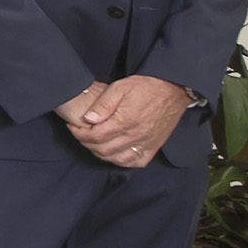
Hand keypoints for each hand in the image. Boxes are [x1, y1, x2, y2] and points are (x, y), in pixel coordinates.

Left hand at [67, 75, 192, 167]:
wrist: (174, 89)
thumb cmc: (146, 86)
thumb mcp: (120, 87)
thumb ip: (102, 105)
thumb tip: (88, 119)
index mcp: (125, 121)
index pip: (95, 136)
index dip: (79, 134)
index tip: (73, 127)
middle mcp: (136, 135)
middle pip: (103, 150)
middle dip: (86, 143)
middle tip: (80, 134)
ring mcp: (147, 143)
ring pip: (118, 159)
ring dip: (101, 154)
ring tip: (94, 143)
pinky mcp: (155, 146)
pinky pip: (137, 162)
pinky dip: (123, 161)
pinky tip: (115, 154)